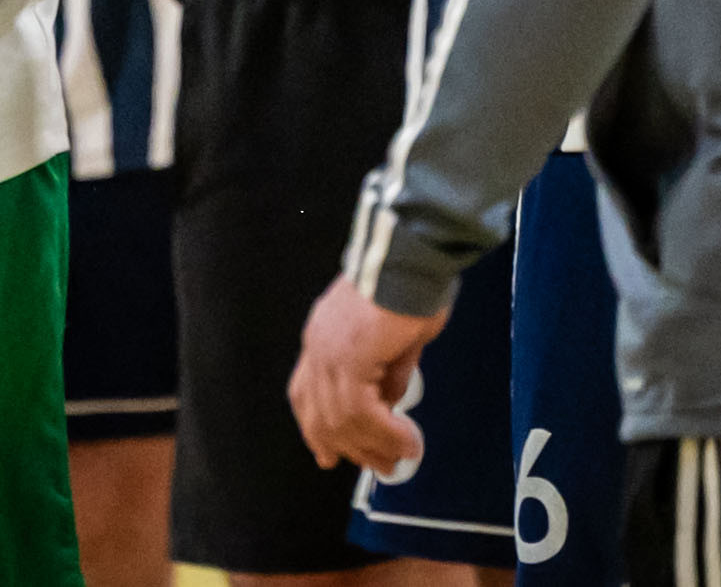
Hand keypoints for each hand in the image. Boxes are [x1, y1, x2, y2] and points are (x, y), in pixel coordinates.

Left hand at [290, 275, 447, 476]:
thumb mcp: (400, 337)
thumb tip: (391, 402)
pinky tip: (407, 441)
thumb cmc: (414, 283)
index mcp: (322, 335)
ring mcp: (329, 354)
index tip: (329, 455)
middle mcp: (318, 346)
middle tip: (381, 467)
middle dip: (350, 448)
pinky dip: (385, 434)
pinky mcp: (350, 360)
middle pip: (320, 415)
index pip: (305, 393)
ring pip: (341, 420)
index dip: (315, 428)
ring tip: (399, 459)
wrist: (415, 254)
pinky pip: (363, 413)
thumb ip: (390, 370)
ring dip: (372, 447)